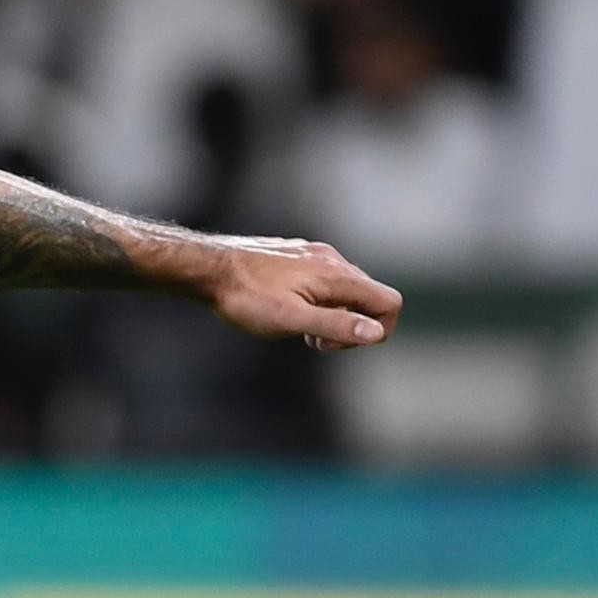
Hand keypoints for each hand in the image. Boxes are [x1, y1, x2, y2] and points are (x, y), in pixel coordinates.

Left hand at [200, 236, 400, 349]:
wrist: (208, 268)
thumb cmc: (245, 297)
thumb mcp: (291, 319)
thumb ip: (336, 325)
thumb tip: (376, 334)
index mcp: (337, 276)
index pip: (389, 302)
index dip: (377, 331)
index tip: (337, 344)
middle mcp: (333, 260)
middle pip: (370, 297)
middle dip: (352, 326)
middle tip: (313, 341)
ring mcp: (315, 254)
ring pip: (346, 289)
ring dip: (334, 315)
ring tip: (298, 328)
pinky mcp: (298, 254)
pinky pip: (325, 279)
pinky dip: (318, 301)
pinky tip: (286, 309)